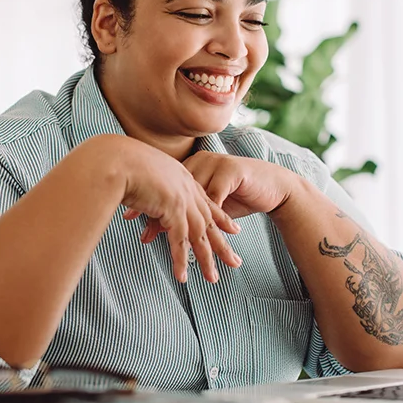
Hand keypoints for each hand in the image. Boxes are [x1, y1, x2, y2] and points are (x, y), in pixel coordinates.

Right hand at [115, 139, 241, 283]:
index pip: (206, 201)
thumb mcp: (141, 172)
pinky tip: (182, 276)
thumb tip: (141, 193)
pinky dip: (181, 260)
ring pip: (199, 235)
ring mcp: (181, 200)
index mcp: (182, 178)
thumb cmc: (120, 163)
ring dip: (206, 259)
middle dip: (222, 244)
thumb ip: (148, 185)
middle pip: (209, 221)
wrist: (116, 159)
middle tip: (234, 261)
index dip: (220, 217)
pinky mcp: (172, 210)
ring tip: (212, 279)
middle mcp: (187, 189)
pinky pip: (179, 241)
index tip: (233, 229)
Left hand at [131, 152, 297, 245]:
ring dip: (181, 221)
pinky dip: (206, 218)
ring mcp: (216, 165)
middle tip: (143, 234)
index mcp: (191, 166)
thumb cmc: (239, 194)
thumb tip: (155, 227)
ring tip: (168, 240)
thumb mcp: (208, 203)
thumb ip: (184, 210)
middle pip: (174, 190)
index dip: (148, 202)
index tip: (129, 217)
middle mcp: (201, 162)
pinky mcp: (231, 172)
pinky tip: (198, 232)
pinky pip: (214, 198)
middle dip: (159, 215)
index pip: (164, 185)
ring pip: (193, 197)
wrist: (272, 184)